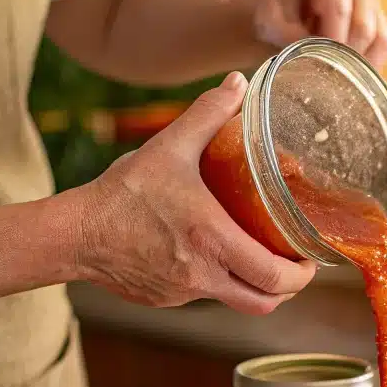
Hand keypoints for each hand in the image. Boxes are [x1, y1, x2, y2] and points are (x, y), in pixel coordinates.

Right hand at [76, 72, 315, 314]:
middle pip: (265, 303)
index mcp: (211, 240)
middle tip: (297, 267)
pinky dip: (222, 282)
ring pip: (239, 302)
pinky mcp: (170, 300)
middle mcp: (204, 275)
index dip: (302, 276)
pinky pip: (208, 297)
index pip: (273, 277)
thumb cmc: (122, 193)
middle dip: (289, 288)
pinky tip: (216, 258)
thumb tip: (238, 83)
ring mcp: (187, 293)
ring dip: (257, 287)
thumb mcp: (168, 148)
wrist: (74, 234)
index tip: (311, 262)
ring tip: (265, 261)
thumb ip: (207, 114)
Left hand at [246, 0, 386, 67]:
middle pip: (364, 28)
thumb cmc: (274, 13)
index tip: (317, 59)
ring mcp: (373, 9)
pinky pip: (384, 52)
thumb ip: (290, 36)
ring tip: (339, 79)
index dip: (331, 39)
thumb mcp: (271, 21)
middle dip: (345, 56)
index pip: (341, 9)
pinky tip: (351, 81)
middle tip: (326, 74)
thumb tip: (315, 57)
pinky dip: (370, 70)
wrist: (280, 16)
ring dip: (361, 65)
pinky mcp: (378, 30)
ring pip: (381, 41)